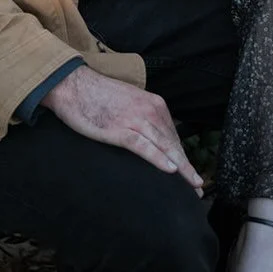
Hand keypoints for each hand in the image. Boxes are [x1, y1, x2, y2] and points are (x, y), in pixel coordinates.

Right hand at [44, 68, 203, 193]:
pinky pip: (144, 146)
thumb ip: (142, 118)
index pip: (173, 136)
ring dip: (181, 168)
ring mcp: (135, 120)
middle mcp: (150, 111)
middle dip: (187, 167)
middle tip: (199, 187)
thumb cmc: (98, 96)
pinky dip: (158, 158)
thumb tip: (150, 138)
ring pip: (164, 147)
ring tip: (192, 185)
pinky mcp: (119, 129)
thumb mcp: (129, 103)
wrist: (73, 85)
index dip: (184, 157)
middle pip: (173, 144)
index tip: (193, 174)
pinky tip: (170, 169)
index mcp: (154, 104)